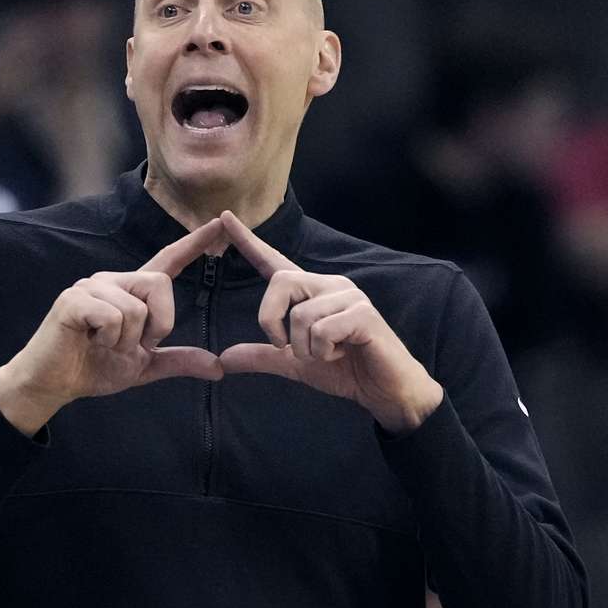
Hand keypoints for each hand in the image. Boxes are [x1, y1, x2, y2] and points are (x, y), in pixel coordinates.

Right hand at [0, 219, 224, 434]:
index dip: (193, 244)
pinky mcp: (73, 300)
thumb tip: (218, 368)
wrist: (52, 385)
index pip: (166, 261)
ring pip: (136, 308)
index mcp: (130, 292)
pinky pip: (113, 317)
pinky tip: (90, 343)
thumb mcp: (143, 366)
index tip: (218, 224)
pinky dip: (109, 339)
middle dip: (156, 325)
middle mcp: (111, 280)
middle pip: (159, 285)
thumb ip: (178, 361)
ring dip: (126, 341)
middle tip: (131, 346)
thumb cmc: (93, 368)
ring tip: (103, 346)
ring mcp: (90, 287)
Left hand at [218, 211, 441, 434]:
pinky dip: (324, 352)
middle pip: (280, 282)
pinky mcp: (363, 313)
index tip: (224, 216)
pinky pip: (323, 330)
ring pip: (301, 316)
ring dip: (306, 349)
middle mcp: (330, 285)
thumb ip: (263, 356)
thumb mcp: (296, 363)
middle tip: (286, 347)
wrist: (384, 391)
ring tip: (329, 354)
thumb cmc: (345, 370)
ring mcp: (349, 296)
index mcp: (312, 292)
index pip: (274, 261)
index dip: (248, 241)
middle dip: (271, 320)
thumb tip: (223, 359)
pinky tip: (343, 353)